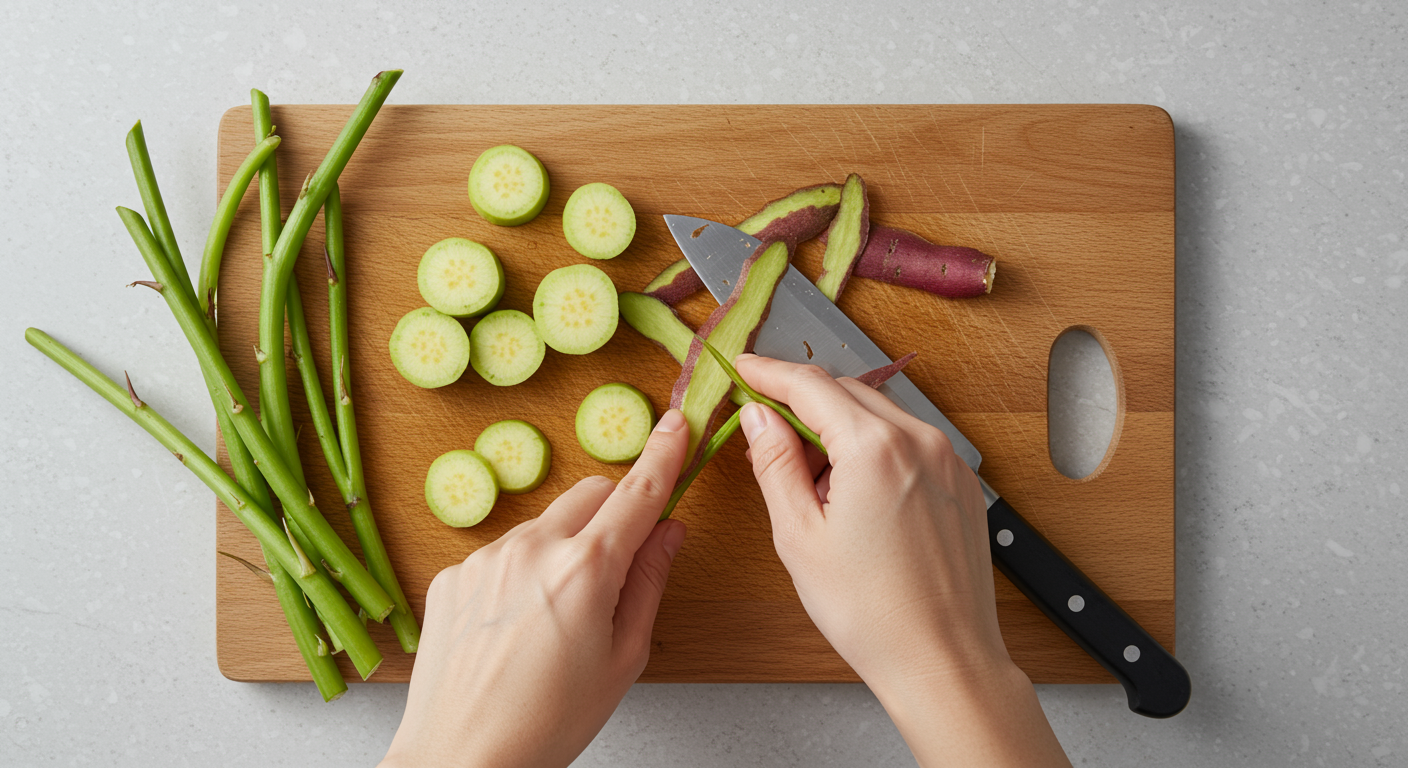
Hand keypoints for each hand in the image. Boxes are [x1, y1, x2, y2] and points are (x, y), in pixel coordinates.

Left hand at [380, 410, 689, 767]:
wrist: (461, 758)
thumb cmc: (547, 722)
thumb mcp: (623, 658)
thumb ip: (648, 582)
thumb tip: (668, 532)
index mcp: (585, 569)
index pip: (637, 493)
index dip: (663, 455)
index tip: (677, 425)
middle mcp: (531, 548)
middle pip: (590, 493)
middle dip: (613, 511)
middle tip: (620, 562)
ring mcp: (485, 557)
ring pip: (545, 525)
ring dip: (564, 547)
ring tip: (556, 619)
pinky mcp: (452, 573)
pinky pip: (503, 552)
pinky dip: (521, 572)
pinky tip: (516, 626)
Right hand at [735, 355, 1069, 767]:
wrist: (942, 659)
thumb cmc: (872, 612)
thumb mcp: (799, 536)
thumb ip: (774, 463)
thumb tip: (757, 416)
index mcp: (875, 448)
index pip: (810, 384)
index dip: (768, 372)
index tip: (742, 368)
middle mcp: (920, 441)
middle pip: (847, 392)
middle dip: (801, 403)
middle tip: (764, 435)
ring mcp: (948, 460)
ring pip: (879, 415)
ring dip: (838, 430)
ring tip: (811, 485)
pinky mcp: (962, 483)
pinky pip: (909, 443)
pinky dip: (873, 450)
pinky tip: (853, 497)